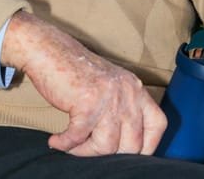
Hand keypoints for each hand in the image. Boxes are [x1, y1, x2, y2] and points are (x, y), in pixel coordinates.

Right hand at [3, 12, 164, 156]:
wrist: (46, 48)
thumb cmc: (71, 68)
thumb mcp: (108, 84)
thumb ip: (120, 106)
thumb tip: (122, 143)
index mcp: (135, 88)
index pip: (157, 125)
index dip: (146, 146)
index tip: (125, 152)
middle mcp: (127, 93)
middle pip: (132, 144)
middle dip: (109, 154)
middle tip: (89, 150)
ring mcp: (108, 99)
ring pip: (107, 146)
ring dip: (85, 152)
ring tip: (70, 147)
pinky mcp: (86, 104)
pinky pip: (79, 137)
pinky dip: (66, 144)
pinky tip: (56, 141)